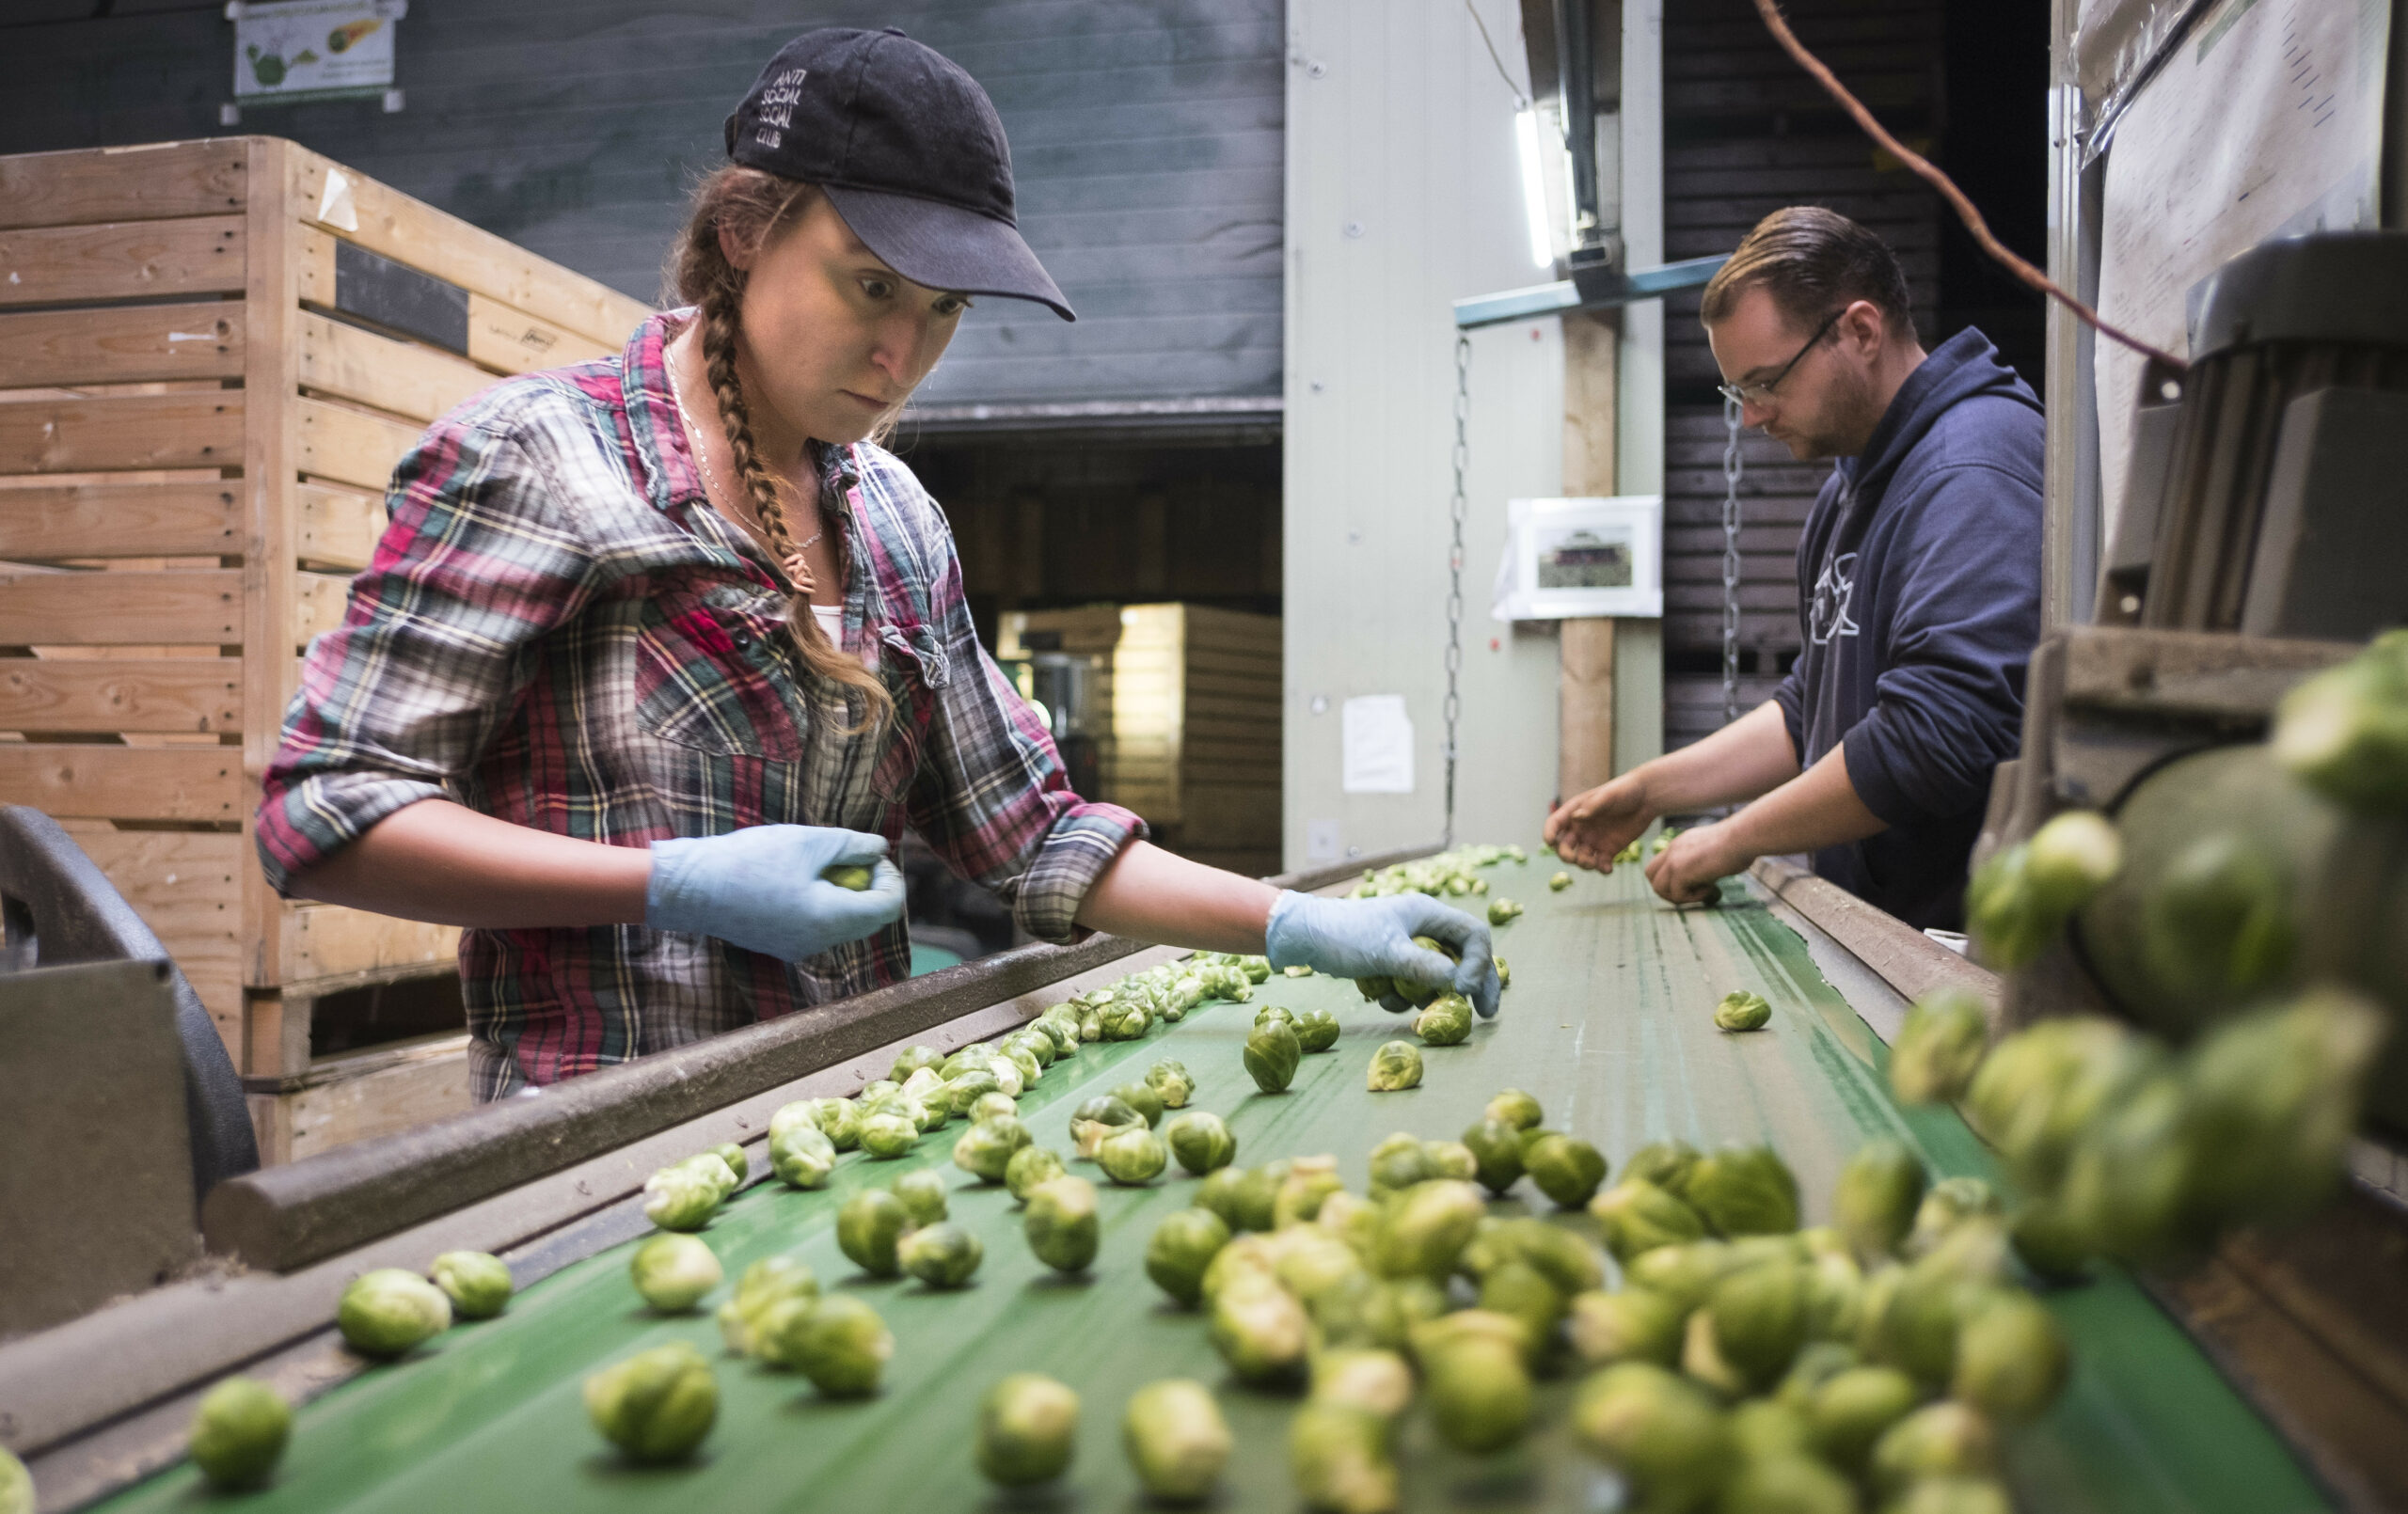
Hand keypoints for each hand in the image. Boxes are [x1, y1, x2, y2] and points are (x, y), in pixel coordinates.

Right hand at [645, 824, 903, 960]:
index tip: (871, 855)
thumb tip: (880, 849)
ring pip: (844, 925)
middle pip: (869, 919)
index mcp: (830, 919)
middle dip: (869, 886)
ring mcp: (798, 949)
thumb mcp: (807, 842)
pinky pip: (819, 928)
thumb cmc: (749, 860)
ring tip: (822, 864)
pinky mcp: (780, 946)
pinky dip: (823, 905)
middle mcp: (819, 942)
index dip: (889, 877)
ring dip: (846, 894)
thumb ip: (851, 846)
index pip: (888, 907)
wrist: (691, 888)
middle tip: (851, 856)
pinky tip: (800, 879)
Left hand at [1264, 891, 1501, 1017]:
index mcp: (1428, 913)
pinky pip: (1410, 985)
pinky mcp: (1390, 962)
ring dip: (1423, 996)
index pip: (1473, 935)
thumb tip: (1459, 983)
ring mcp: (1407, 945)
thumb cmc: (1343, 935)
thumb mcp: (1385, 952)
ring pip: (1436, 976)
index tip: (1466, 991)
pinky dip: (1398, 996)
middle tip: (1485, 1015)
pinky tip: (1377, 996)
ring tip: (1403, 1003)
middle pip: (1464, 957)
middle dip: (1473, 986)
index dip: (1479, 963)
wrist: (1302, 936)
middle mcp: (1423, 927)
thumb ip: (1424, 967)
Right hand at [1545, 773, 1653, 871]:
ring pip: (1580, 858)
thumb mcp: (1608, 795)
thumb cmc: (1625, 790)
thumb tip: (1576, 817)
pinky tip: (1608, 869)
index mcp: (1575, 812)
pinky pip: (1600, 864)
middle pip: (1564, 846)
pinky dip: (1601, 869)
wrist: (1647, 798)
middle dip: (1565, 855)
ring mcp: (1594, 841)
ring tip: (1595, 863)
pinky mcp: (1608, 850)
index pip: (1554, 824)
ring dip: (1583, 864)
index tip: (1549, 842)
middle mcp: (1581, 828)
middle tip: (1573, 858)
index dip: (1548, 833)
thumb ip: (1592, 806)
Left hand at [1643, 819, 1751, 904]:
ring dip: (1679, 896)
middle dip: (1667, 889)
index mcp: (1680, 843)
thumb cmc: (1740, 843)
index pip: (1659, 863)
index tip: (1692, 881)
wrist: (1743, 837)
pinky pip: (1677, 895)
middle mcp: (1673, 849)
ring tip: (1703, 889)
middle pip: (1650, 875)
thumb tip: (1706, 881)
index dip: (1670, 878)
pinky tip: (1712, 887)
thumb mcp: (1714, 851)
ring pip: (1658, 888)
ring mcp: (1674, 860)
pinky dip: (1694, 897)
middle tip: (1691, 891)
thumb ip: (1702, 862)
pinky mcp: (1680, 872)